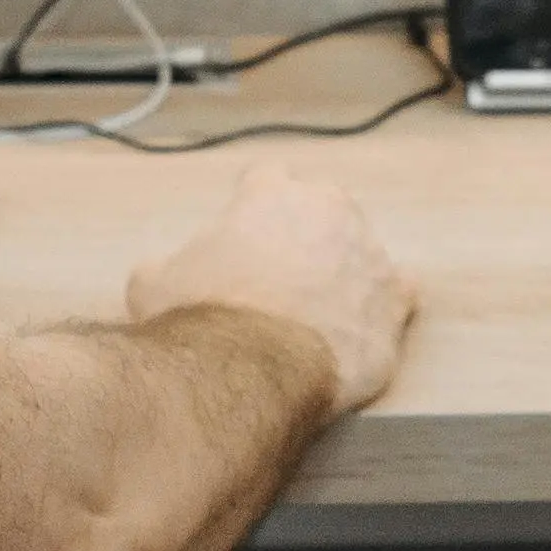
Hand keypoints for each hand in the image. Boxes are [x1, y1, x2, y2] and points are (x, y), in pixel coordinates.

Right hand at [125, 160, 414, 418]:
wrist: (248, 372)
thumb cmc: (199, 322)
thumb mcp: (151, 283)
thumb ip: (163, 265)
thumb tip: (157, 276)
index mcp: (270, 193)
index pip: (267, 178)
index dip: (254, 207)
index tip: (246, 233)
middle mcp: (328, 209)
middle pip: (324, 207)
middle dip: (306, 235)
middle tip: (281, 277)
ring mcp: (369, 253)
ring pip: (363, 251)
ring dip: (346, 273)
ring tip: (320, 313)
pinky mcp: (395, 301)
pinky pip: (399, 295)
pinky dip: (382, 311)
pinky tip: (362, 331)